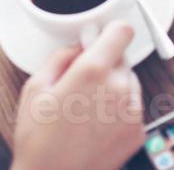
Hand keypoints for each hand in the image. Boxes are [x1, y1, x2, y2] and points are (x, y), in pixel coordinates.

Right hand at [10, 22, 144, 169]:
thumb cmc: (38, 141)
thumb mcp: (35, 89)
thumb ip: (61, 56)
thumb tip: (78, 45)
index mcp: (93, 71)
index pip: (122, 31)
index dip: (109, 32)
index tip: (99, 39)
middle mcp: (118, 87)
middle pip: (122, 58)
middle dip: (105, 64)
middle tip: (80, 84)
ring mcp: (132, 111)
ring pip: (129, 82)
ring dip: (113, 87)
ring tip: (85, 110)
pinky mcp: (138, 131)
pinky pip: (132, 107)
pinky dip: (119, 110)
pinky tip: (95, 126)